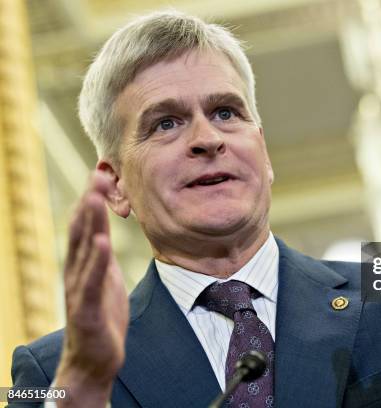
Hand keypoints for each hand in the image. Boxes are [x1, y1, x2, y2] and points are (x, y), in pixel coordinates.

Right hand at [55, 170, 128, 407]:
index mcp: (84, 264)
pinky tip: (102, 243)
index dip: (91, 201)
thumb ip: (101, 255)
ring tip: (94, 197)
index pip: (86, 227)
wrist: (95, 358)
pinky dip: (96, 262)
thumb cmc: (100, 315)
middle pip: (82, 232)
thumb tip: (102, 231)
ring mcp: (79, 290)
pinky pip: (91, 282)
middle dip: (89, 203)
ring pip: (84, 251)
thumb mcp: (104, 278)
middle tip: (97, 174)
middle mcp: (77, 272)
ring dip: (89, 223)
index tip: (101, 174)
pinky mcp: (86, 310)